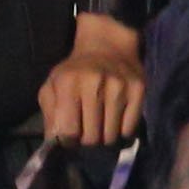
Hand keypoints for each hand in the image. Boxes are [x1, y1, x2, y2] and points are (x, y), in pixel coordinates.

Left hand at [37, 14, 141, 148]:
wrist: (106, 46)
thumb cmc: (75, 71)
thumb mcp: (52, 87)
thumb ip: (50, 115)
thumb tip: (55, 143)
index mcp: (68, 83)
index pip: (69, 131)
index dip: (68, 141)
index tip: (71, 137)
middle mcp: (94, 83)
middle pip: (92, 137)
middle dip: (87, 140)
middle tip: (87, 130)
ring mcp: (119, 86)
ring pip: (111, 136)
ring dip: (104, 136)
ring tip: (101, 124)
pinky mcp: (138, 90)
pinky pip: (129, 129)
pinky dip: (121, 130)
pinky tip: (115, 118)